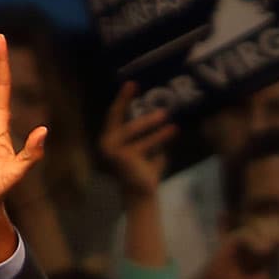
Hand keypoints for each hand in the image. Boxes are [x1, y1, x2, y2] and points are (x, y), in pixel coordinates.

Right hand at [99, 81, 176, 200]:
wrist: (142, 194)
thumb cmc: (145, 170)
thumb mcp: (148, 147)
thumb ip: (149, 132)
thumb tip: (161, 111)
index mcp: (110, 138)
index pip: (114, 114)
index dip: (122, 98)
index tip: (131, 83)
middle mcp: (107, 142)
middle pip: (116, 115)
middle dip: (126, 100)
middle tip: (144, 92)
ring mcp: (113, 149)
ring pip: (134, 129)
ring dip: (151, 122)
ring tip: (168, 117)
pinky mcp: (124, 156)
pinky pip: (145, 142)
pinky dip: (159, 137)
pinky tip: (172, 130)